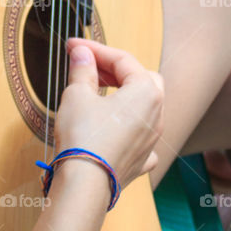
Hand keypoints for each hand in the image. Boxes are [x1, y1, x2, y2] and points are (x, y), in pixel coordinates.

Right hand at [52, 37, 162, 188]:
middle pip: (143, 79)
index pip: (122, 59)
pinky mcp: (141, 160)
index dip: (95, 49)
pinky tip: (116, 129)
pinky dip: (130, 128)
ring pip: (145, 108)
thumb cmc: (84, 137)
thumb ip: (83, 70)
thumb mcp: (77, 95)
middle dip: (117, 70)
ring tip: (97, 94)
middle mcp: (157, 115)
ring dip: (124, 96)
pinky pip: (142, 138)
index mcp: (146, 92)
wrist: (86, 184)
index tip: (73, 47)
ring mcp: (152, 140)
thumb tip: (82, 53)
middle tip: (90, 66)